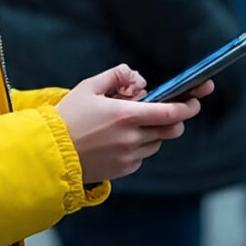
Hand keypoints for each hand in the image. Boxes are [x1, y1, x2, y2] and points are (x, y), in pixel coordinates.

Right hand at [55, 64, 204, 184]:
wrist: (50, 152)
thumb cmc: (68, 117)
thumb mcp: (89, 87)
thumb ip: (117, 76)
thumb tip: (138, 79)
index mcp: (126, 115)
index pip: (171, 113)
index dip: (188, 106)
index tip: (195, 101)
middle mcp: (132, 138)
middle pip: (172, 130)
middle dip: (174, 119)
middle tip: (163, 111)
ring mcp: (129, 157)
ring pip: (156, 143)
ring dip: (152, 132)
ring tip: (128, 124)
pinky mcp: (124, 170)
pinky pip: (142, 156)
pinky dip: (138, 146)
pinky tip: (117, 139)